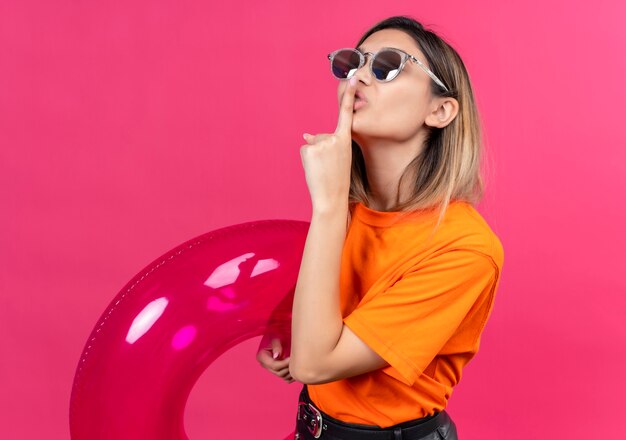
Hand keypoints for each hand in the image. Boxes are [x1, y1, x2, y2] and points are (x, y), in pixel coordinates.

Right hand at [256, 337, 294, 382]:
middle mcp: (264, 364)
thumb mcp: (275, 338)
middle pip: (278, 372)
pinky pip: (285, 378)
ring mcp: (270, 368)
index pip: (274, 365)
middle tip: (296, 361)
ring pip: (282, 376)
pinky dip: (291, 376)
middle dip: (288, 368)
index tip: (292, 358)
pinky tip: (296, 368)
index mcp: (261, 357)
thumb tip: (277, 356)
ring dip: (290, 372)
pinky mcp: (276, 370)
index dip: (284, 363)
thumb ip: (276, 346)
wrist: (276, 333)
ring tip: (297, 363)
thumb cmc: (275, 333)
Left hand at [300, 76, 357, 212]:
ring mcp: (322, 143)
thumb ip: (326, 144)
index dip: (350, 95)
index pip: (347, 114)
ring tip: (322, 170)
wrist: (332, 198)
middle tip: (328, 168)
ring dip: (314, 157)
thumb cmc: (336, 180)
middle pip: (320, 136)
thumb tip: (306, 135)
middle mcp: (335, 138)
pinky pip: (305, 149)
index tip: (353, 77)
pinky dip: (306, 160)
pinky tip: (315, 169)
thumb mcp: (337, 159)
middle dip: (320, 151)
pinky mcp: (310, 149)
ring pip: (312, 144)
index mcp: (346, 140)